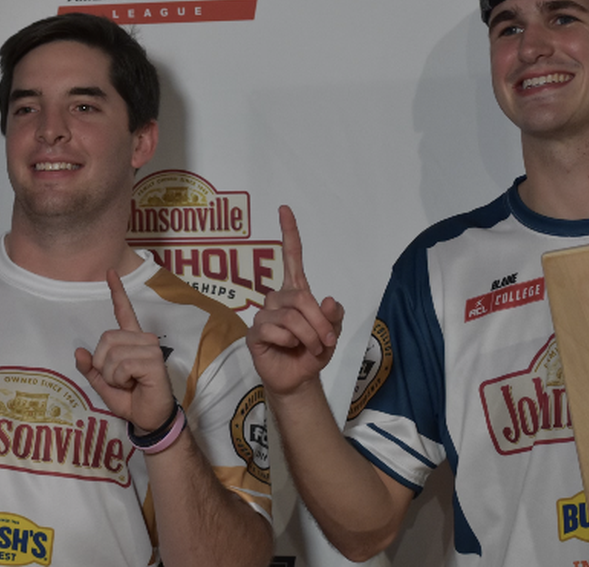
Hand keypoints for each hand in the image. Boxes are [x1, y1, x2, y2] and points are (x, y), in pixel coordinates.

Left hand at [75, 270, 175, 433]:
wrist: (149, 418)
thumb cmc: (130, 399)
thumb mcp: (104, 385)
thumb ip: (91, 369)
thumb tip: (79, 352)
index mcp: (132, 341)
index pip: (124, 311)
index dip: (117, 291)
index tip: (109, 271)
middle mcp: (143, 339)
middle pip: (106, 338)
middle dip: (102, 364)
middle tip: (118, 379)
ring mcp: (151, 348)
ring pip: (112, 353)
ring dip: (112, 375)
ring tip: (128, 383)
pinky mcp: (154, 361)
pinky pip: (122, 365)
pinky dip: (120, 379)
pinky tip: (134, 384)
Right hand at [248, 205, 343, 396]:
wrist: (299, 379)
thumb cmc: (313, 351)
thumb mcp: (332, 333)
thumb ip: (334, 316)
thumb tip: (328, 299)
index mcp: (296, 292)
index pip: (291, 258)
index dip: (289, 234)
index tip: (285, 209)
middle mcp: (277, 299)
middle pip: (299, 296)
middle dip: (318, 320)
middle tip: (328, 341)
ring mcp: (264, 315)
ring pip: (289, 316)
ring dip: (308, 334)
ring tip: (312, 348)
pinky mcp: (255, 333)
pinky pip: (274, 330)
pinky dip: (289, 341)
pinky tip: (289, 348)